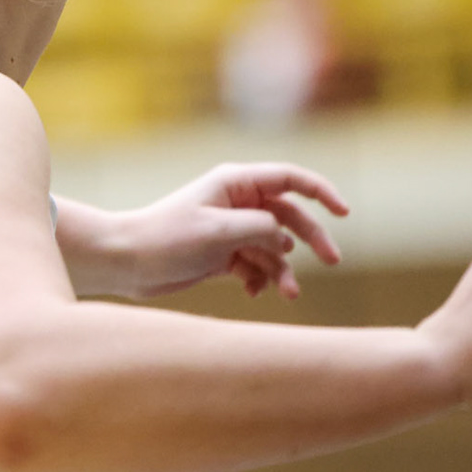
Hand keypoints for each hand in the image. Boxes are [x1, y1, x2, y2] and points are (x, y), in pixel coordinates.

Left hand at [104, 163, 348, 299]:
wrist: (127, 263)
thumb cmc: (168, 239)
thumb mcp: (220, 232)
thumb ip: (261, 231)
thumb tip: (285, 242)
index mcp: (236, 183)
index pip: (290, 178)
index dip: (320, 192)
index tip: (344, 212)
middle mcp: (237, 202)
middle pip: (290, 216)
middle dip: (312, 238)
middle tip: (333, 261)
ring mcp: (231, 229)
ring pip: (275, 247)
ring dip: (283, 269)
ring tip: (287, 294)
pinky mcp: (223, 255)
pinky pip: (256, 265)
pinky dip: (260, 279)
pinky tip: (251, 292)